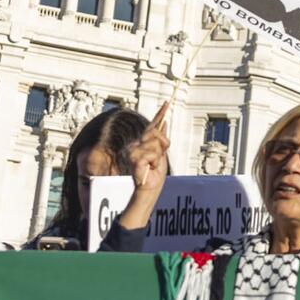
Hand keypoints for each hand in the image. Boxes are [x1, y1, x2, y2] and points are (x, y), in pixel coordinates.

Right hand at [117, 104, 171, 229]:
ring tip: (152, 167)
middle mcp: (135, 146)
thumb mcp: (160, 160)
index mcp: (142, 146)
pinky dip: (154, 162)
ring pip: (155, 144)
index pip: (152, 127)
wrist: (145, 196)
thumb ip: (161, 143)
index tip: (167, 102)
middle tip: (158, 160)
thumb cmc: (152, 182)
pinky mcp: (133, 159)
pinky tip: (149, 169)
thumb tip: (164, 124)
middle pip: (156, 134)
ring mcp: (132, 152)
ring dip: (158, 157)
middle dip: (162, 145)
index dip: (160, 114)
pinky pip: (151, 154)